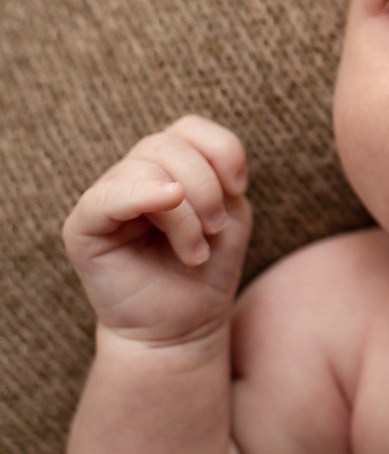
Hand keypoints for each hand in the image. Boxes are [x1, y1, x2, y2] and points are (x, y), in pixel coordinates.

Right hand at [63, 116, 252, 348]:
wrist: (181, 326)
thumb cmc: (206, 268)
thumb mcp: (227, 212)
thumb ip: (214, 176)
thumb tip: (175, 176)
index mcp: (169, 166)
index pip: (189, 127)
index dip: (223, 150)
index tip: (240, 188)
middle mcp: (133, 176)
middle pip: (169, 144)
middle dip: (206, 186)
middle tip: (215, 230)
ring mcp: (106, 199)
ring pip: (146, 167)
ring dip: (185, 211)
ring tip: (196, 249)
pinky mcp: (83, 228)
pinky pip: (106, 197)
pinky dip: (143, 195)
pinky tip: (167, 205)